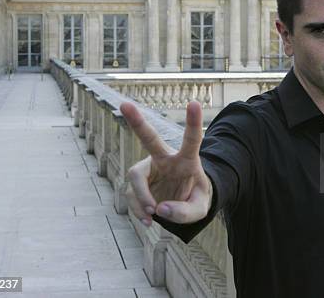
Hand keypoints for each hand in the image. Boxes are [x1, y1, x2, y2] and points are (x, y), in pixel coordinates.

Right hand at [120, 101, 211, 225]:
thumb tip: (160, 209)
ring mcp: (148, 169)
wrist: (182, 205)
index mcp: (187, 160)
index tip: (194, 103)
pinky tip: (148, 220)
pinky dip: (138, 210)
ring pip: (135, 176)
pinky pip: (131, 195)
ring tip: (152, 216)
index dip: (193, 122)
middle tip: (124, 104)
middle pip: (150, 139)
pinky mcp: (137, 182)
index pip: (191, 140)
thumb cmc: (195, 199)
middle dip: (137, 122)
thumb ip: (185, 212)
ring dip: (141, 198)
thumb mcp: (199, 209)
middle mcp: (165, 159)